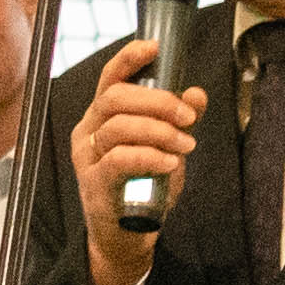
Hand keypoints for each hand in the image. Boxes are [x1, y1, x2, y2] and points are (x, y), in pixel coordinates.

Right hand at [67, 30, 195, 284]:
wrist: (126, 237)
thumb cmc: (142, 187)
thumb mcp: (165, 148)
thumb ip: (179, 120)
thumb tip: (197, 93)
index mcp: (101, 116)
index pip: (109, 78)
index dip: (129, 59)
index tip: (156, 48)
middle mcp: (88, 131)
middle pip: (115, 97)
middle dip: (158, 101)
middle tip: (189, 117)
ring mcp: (88, 157)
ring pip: (119, 127)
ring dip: (159, 131)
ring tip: (186, 144)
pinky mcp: (94, 184)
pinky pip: (120, 159)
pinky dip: (150, 156)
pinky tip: (170, 162)